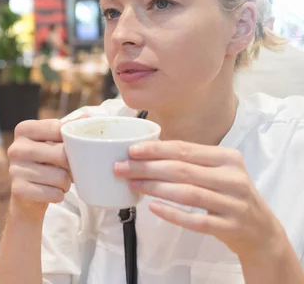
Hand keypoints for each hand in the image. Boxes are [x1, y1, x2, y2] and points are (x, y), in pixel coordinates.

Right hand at [7, 119, 71, 219]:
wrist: (27, 196)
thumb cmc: (45, 164)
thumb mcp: (53, 143)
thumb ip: (68, 129)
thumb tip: (88, 116)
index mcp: (24, 129)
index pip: (57, 128)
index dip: (72, 142)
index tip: (73, 150)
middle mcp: (16, 148)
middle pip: (61, 154)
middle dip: (72, 166)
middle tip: (70, 170)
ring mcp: (14, 169)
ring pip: (59, 176)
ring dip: (66, 183)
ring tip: (60, 182)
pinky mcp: (18, 190)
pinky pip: (54, 193)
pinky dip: (59, 195)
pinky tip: (53, 192)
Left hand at [114, 140, 282, 257]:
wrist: (260, 230)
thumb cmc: (229, 194)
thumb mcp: (218, 171)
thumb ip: (190, 161)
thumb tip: (146, 153)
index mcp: (227, 158)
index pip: (185, 150)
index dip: (156, 149)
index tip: (131, 150)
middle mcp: (232, 178)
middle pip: (181, 170)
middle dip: (147, 168)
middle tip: (121, 168)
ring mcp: (232, 204)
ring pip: (187, 193)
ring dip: (155, 188)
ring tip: (132, 185)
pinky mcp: (229, 227)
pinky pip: (196, 220)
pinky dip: (173, 213)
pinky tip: (153, 207)